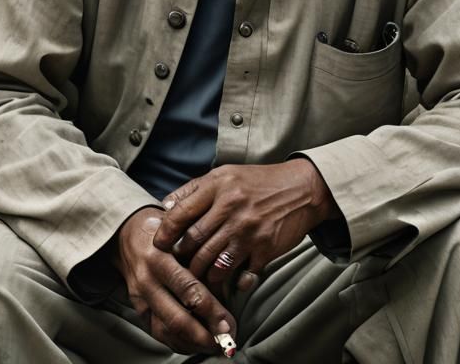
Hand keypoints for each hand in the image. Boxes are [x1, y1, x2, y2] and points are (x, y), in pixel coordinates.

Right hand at [112, 207, 235, 353]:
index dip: (210, 310)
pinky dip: (179, 343)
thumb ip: (200, 252)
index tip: (229, 323)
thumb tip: (228, 281)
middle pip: (176, 318)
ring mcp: (140, 298)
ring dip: (193, 343)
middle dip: (203, 335)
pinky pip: (158, 333)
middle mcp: (147, 280)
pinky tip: (196, 344)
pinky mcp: (137, 309)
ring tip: (216, 345)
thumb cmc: (162, 230)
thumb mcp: (180, 231)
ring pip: (166, 331)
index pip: (187, 288)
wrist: (127, 235)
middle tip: (226, 342)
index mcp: (159, 257)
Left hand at [153, 160, 338, 291]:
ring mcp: (249, 229)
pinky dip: (233, 284)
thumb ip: (194, 190)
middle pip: (194, 242)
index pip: (181, 212)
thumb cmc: (258, 182)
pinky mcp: (264, 248)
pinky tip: (229, 283)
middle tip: (177, 267)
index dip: (165, 232)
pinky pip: (241, 275)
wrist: (301, 189)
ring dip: (203, 276)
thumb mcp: (225, 175)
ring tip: (199, 280)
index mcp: (218, 186)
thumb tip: (165, 207)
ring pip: (213, 263)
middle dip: (182, 259)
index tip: (157, 245)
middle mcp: (232, 207)